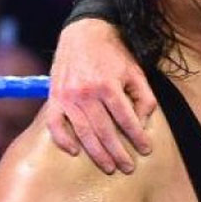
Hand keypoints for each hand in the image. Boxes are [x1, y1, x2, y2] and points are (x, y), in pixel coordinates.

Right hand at [46, 19, 156, 173]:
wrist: (84, 33)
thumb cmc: (114, 54)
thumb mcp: (135, 71)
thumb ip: (143, 97)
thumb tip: (143, 123)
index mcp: (109, 86)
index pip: (126, 120)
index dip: (137, 137)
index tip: (146, 150)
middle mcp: (86, 93)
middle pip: (105, 131)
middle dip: (118, 152)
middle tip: (128, 167)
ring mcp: (68, 97)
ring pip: (83, 133)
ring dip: (97, 153)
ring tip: (109, 167)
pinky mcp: (54, 97)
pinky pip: (55, 124)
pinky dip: (63, 140)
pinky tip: (75, 152)